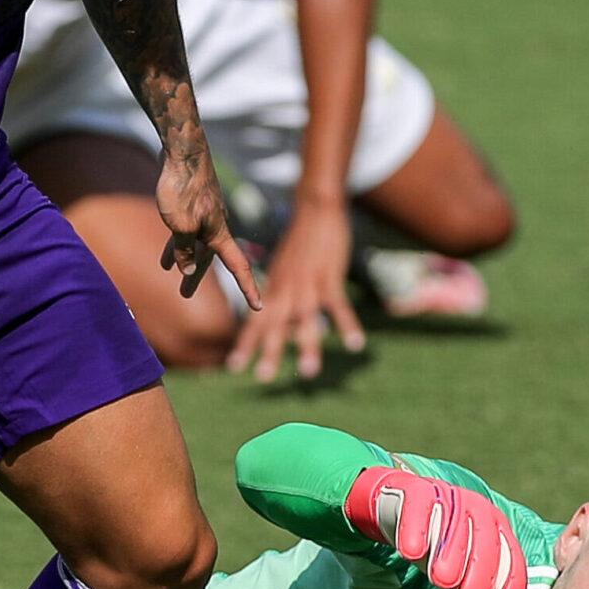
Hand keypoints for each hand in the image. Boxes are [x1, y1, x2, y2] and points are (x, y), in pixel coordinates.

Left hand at [156, 145, 263, 313]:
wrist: (183, 150)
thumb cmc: (182, 187)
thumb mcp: (179, 226)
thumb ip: (184, 250)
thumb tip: (188, 271)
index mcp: (219, 233)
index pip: (238, 267)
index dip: (249, 288)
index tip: (258, 307)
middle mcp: (216, 224)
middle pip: (208, 257)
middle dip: (196, 276)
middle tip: (184, 295)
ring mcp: (205, 212)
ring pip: (194, 241)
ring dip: (182, 256)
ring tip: (167, 271)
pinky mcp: (193, 201)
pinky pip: (186, 227)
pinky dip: (176, 238)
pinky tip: (164, 242)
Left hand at [227, 195, 364, 381]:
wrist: (315, 210)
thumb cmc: (300, 246)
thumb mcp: (283, 273)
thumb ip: (280, 299)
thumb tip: (279, 326)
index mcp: (274, 291)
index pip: (255, 322)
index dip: (245, 343)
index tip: (233, 367)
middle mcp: (286, 291)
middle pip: (275, 326)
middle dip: (268, 352)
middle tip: (262, 378)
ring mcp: (307, 286)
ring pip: (306, 321)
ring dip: (308, 347)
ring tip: (308, 374)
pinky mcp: (329, 278)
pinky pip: (339, 306)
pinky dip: (348, 326)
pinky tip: (355, 345)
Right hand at [342, 465, 528, 588]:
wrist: (400, 508)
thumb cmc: (440, 548)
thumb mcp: (465, 575)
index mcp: (496, 528)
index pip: (511, 557)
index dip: (512, 583)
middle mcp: (476, 509)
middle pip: (485, 540)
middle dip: (480, 575)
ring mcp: (447, 497)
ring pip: (454, 522)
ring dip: (451, 552)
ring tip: (443, 581)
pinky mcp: (415, 491)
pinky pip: (418, 506)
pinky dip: (415, 528)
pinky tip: (412, 552)